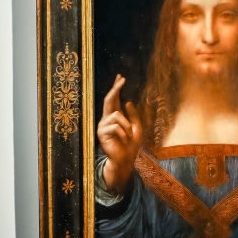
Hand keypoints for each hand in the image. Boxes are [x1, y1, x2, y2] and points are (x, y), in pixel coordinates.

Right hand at [97, 74, 142, 191]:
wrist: (125, 160)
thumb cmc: (131, 146)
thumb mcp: (136, 128)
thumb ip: (133, 116)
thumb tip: (128, 102)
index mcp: (114, 117)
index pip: (114, 99)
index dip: (116, 88)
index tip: (120, 77)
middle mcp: (106, 119)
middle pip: (109, 99)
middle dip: (116, 88)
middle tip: (122, 79)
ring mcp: (103, 126)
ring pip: (117, 115)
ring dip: (127, 126)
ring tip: (128, 136)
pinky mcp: (101, 133)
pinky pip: (116, 126)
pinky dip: (124, 133)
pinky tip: (124, 140)